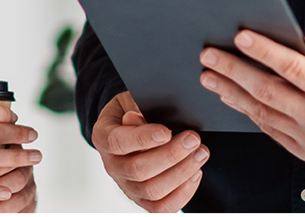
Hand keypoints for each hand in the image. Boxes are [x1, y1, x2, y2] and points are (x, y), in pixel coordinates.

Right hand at [90, 91, 206, 213]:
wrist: (130, 125)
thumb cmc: (134, 109)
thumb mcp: (131, 99)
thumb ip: (137, 108)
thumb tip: (139, 118)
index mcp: (103, 136)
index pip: (118, 142)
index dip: (142, 139)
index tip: (166, 132)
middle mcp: (112, 165)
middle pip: (138, 170)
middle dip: (171, 155)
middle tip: (193, 139)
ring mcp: (127, 186)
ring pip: (152, 191)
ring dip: (182, 173)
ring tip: (201, 153)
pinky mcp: (143, 199)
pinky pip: (162, 207)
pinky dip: (183, 193)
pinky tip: (196, 173)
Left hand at [198, 25, 304, 162]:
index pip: (291, 68)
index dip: (264, 51)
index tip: (240, 36)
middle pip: (267, 91)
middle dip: (233, 71)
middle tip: (209, 55)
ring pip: (262, 112)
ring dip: (232, 93)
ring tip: (209, 76)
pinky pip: (269, 128)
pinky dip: (248, 111)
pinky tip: (232, 96)